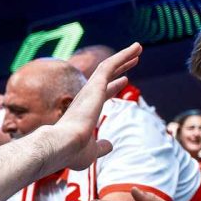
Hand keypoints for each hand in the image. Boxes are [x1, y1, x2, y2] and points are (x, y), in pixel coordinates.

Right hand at [45, 42, 140, 171]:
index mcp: (84, 111)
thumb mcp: (92, 151)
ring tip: (138, 48)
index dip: (114, 87)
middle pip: (105, 78)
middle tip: (132, 60)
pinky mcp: (95, 85)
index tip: (124, 80)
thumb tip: (110, 145)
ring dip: (124, 57)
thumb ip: (101, 146)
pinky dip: (124, 55)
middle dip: (119, 68)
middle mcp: (85, 98)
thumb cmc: (73, 152)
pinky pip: (110, 65)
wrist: (62, 145)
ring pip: (108, 67)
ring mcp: (89, 91)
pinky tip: (136, 48)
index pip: (101, 95)